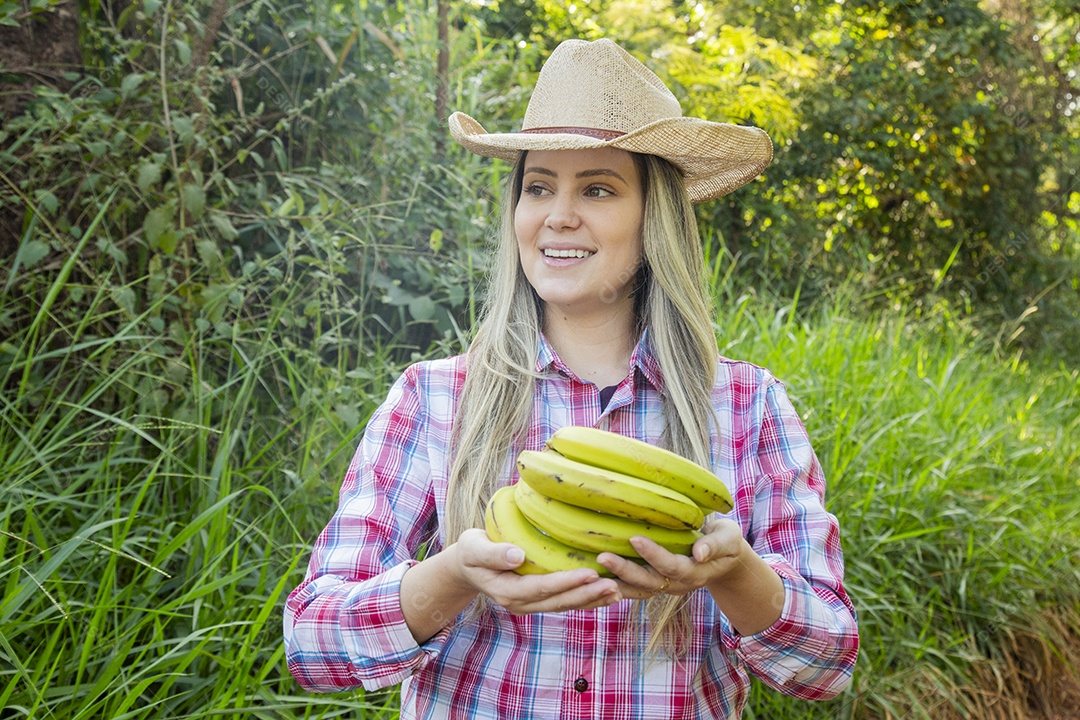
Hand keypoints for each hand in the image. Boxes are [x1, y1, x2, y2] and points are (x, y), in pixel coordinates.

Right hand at [454, 528, 621, 614]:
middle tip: (613, 585)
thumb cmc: (471, 552)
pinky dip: (587, 599)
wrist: (468, 566)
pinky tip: (607, 595)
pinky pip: (566, 601)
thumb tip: (517, 555)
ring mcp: (531, 604)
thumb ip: (494, 553)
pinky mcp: (539, 599)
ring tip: (618, 591)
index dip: (566, 582)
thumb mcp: (473, 548)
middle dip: (587, 594)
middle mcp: (521, 603)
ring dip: (592, 600)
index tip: (589, 574)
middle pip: (558, 601)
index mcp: (507, 591)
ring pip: (566, 605)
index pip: (541, 588)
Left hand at [597, 518, 752, 599]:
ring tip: (591, 572)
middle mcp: (677, 584)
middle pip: (648, 581)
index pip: (671, 566)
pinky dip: (614, 586)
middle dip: (625, 570)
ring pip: (636, 589)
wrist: (724, 560)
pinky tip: (594, 578)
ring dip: (614, 582)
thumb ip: (715, 545)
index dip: (653, 554)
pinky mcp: (654, 583)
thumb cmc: (725, 542)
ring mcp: (664, 586)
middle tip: (602, 556)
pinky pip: (633, 588)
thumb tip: (700, 552)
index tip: (635, 538)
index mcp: (695, 572)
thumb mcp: (728, 539)